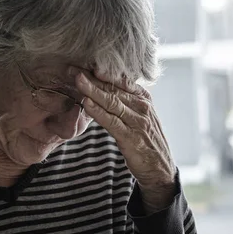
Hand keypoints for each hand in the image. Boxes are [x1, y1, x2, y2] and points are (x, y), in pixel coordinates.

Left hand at [75, 70, 176, 212]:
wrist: (160, 168)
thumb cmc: (146, 141)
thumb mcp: (139, 116)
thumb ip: (125, 102)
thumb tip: (104, 89)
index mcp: (144, 98)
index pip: (119, 81)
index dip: (100, 72)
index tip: (82, 64)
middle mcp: (142, 106)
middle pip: (113, 88)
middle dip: (91, 78)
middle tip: (72, 68)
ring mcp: (137, 121)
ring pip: (111, 101)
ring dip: (92, 89)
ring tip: (76, 80)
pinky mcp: (131, 137)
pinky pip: (111, 121)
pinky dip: (98, 111)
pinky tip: (86, 103)